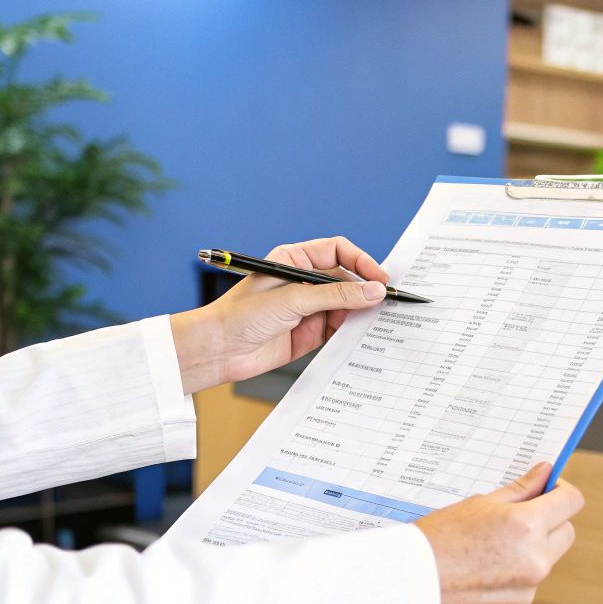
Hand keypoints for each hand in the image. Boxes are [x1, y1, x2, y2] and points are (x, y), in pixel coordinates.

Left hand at [169, 236, 389, 393]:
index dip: (361, 262)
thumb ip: (335, 295)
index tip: (379, 278)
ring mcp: (307, 309)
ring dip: (359, 313)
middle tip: (385, 302)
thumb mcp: (292, 299)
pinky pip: (338, 330)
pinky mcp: (309, 334)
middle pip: (346, 280)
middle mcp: (303, 282)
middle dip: (365, 291)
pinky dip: (350, 333)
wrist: (217, 350)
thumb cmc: (240, 315)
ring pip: (345, 306)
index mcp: (294, 260)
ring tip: (372, 322)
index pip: (337, 252)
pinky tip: (358, 337)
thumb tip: (372, 291)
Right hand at [414, 463, 585, 603]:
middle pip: (565, 535)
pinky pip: (520, 595)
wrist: (402, 589)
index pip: (571, 502)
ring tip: (481, 557)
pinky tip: (476, 582)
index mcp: (527, 526)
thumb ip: (520, 490)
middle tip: (514, 523)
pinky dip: (506, 588)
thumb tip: (546, 473)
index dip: (562, 493)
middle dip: (549, 525)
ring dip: (524, 558)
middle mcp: (535, 561)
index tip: (549, 492)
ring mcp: (526, 593)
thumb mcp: (477, 504)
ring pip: (540, 566)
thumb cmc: (434, 540)